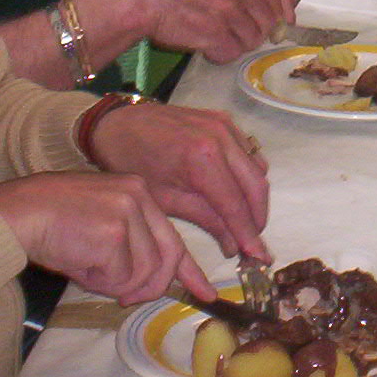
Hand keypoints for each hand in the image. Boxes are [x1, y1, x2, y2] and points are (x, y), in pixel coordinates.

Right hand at [0, 170, 208, 302]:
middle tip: (126, 298)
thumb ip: (129, 246)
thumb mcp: (99, 225)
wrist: (16, 214)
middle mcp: (139, 196)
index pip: (173, 236)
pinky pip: (121, 276)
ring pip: (144, 271)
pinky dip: (100, 281)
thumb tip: (147, 284)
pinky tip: (78, 263)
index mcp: (138, 191)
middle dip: (151, 287)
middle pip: (167, 257)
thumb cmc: (50, 223)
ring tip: (86, 268)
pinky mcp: (114, 232)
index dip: (190, 270)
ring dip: (116, 283)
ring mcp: (128, 212)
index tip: (205, 291)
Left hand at [87, 100, 270, 263]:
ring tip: (241, 220)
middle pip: (256, 186)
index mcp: (202, 160)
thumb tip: (233, 247)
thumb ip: (205, 221)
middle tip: (251, 241)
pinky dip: (248, 175)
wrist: (117, 124)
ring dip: (254, 197)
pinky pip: (249, 152)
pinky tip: (234, 190)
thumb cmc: (133, 163)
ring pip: (258, 169)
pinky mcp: (225, 120)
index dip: (249, 234)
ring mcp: (225, 126)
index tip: (259, 256)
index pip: (236, 205)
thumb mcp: (165, 200)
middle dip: (257, 218)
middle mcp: (221, 138)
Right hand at [118, 0, 299, 59]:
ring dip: (237, 44)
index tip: (279, 26)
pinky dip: (221, 55)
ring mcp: (227, 9)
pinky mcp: (215, 32)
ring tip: (216, 39)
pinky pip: (233, 53)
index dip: (280, 15)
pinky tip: (207, 48)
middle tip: (234, 34)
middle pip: (268, 20)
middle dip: (255, 32)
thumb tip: (275, 13)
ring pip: (252, 39)